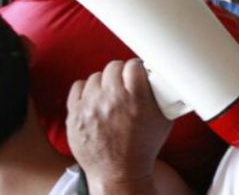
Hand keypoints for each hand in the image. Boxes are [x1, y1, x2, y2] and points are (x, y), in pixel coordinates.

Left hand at [67, 59, 171, 194]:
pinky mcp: (74, 114)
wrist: (119, 173)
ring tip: (109, 97)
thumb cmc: (142, 148)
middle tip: (124, 86)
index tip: (137, 74)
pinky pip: (78, 87)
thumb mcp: (163, 120)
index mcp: (136, 100)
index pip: (133, 65)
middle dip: (120, 74)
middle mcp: (111, 100)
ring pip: (96, 76)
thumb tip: (163, 75)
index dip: (136, 68)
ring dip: (103, 84)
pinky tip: (94, 101)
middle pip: (113, 67)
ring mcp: (90, 107)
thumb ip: (163, 94)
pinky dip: (86, 91)